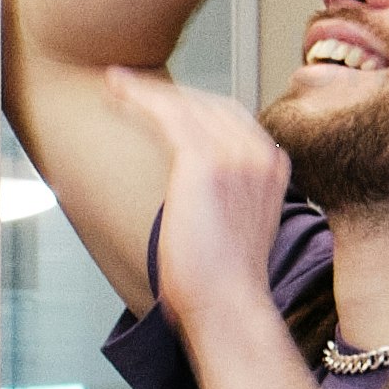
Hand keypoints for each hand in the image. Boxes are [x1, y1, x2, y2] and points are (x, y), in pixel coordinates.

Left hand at [142, 68, 294, 324]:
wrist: (228, 305)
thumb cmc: (223, 283)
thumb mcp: (236, 228)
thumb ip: (226, 198)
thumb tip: (196, 197)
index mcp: (272, 166)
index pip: (232, 118)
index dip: (194, 105)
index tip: (163, 103)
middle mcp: (260, 153)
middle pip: (211, 104)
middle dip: (170, 94)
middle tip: (131, 86)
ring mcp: (236, 155)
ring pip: (187, 105)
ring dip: (148, 92)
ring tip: (116, 84)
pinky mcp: (205, 162)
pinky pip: (168, 116)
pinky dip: (140, 99)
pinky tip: (118, 93)